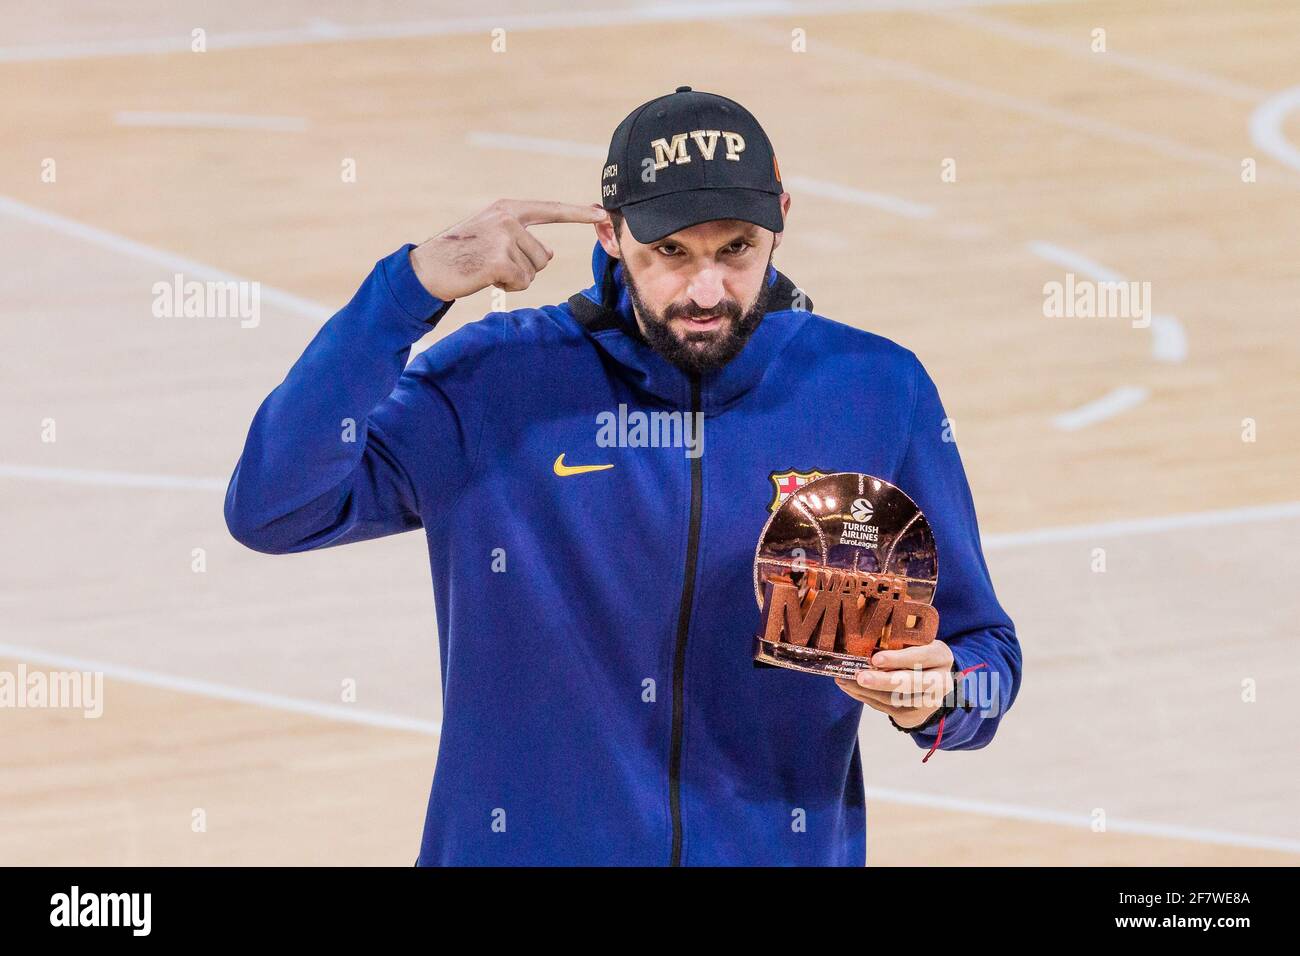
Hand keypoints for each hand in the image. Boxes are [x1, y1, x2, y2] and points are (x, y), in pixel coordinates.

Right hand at [409, 199, 608, 299]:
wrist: (427, 269)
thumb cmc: (460, 255)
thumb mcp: (490, 236)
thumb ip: (520, 238)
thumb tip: (549, 255)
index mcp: (507, 209)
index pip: (550, 210)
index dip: (578, 214)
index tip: (602, 213)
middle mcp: (508, 219)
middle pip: (543, 256)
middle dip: (524, 268)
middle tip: (491, 264)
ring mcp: (504, 238)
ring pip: (534, 271)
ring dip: (515, 279)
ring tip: (486, 270)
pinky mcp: (500, 260)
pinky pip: (522, 282)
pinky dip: (507, 287)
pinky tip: (486, 279)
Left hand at [835, 640, 954, 729]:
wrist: (933, 682)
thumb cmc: (917, 653)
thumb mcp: (916, 642)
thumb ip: (899, 639)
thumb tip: (864, 634)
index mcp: (941, 656)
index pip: (923, 656)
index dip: (899, 659)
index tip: (876, 659)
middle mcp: (941, 681)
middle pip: (911, 683)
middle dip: (883, 681)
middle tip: (859, 676)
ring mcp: (929, 702)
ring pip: (895, 699)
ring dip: (866, 691)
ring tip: (844, 680)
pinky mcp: (914, 715)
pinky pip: (886, 708)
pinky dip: (865, 698)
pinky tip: (850, 688)